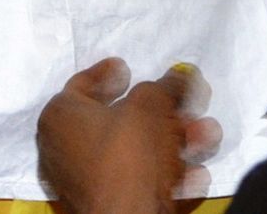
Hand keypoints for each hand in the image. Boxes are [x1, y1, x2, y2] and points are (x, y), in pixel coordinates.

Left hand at [37, 59, 221, 213]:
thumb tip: (179, 74)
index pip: (81, 86)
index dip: (106, 74)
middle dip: (160, 113)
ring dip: (174, 141)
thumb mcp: (150, 108)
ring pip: (135, 152)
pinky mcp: (104, 202)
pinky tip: (196, 174)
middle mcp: (63, 147)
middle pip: (118, 121)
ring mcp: (83, 178)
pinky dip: (167, 174)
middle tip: (186, 103)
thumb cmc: (129, 154)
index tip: (125, 65)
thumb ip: (164, 88)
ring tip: (207, 134)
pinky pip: (138, 181)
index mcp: (59, 116)